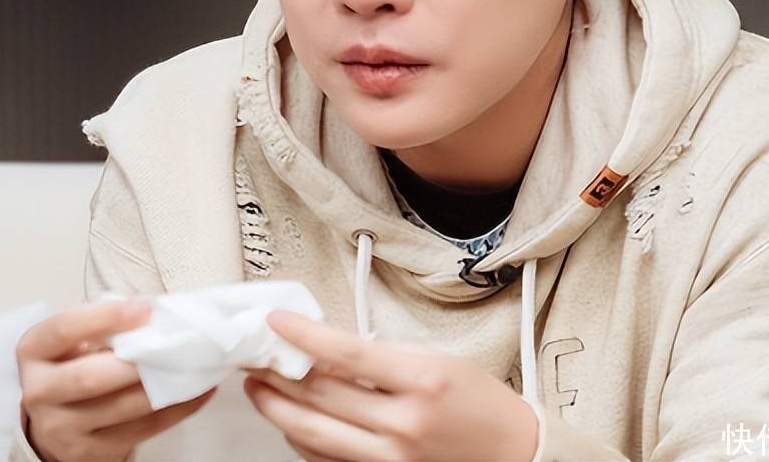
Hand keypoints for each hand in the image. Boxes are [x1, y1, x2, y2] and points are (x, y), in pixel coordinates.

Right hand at [15, 299, 215, 461]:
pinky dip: (176, 409)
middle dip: (136, 362)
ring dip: (164, 384)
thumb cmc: (73, 366)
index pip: (64, 328)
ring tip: (196, 363)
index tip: (146, 309)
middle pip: (89, 378)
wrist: (55, 423)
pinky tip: (199, 390)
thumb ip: (103, 325)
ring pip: (120, 407)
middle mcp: (39, 393)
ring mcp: (60, 430)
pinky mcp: (88, 454)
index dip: (106, 316)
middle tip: (175, 344)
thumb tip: (155, 310)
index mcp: (34, 352)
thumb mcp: (74, 341)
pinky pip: (141, 430)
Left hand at [242, 309, 537, 461]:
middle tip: (254, 352)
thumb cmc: (482, 405)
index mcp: (424, 380)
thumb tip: (332, 349)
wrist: (515, 455)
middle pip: (320, 395)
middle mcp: (404, 424)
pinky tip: (292, 421)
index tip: (276, 320)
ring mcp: (392, 460)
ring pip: (314, 433)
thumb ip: (387, 357)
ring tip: (259, 387)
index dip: (302, 334)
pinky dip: (302, 440)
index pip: (347, 353)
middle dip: (277, 371)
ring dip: (278, 408)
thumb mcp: (441, 361)